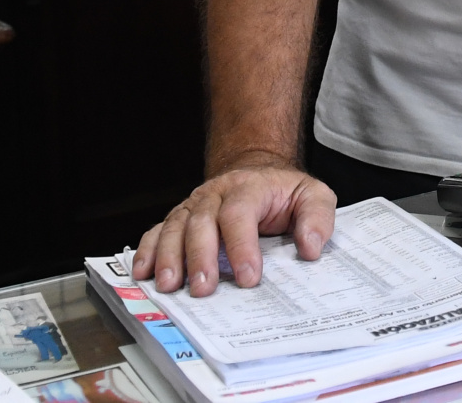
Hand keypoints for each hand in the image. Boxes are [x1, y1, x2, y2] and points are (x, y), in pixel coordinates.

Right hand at [133, 158, 336, 295]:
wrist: (257, 173)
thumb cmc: (284, 192)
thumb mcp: (313, 196)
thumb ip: (317, 218)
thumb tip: (311, 247)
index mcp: (250, 187)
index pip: (240, 214)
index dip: (242, 247)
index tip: (248, 278)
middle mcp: (217, 193)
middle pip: (202, 221)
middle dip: (200, 257)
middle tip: (203, 289)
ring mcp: (195, 205)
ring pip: (175, 227)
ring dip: (169, 257)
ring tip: (169, 285)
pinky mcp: (180, 218)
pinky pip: (158, 231)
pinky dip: (147, 250)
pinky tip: (144, 273)